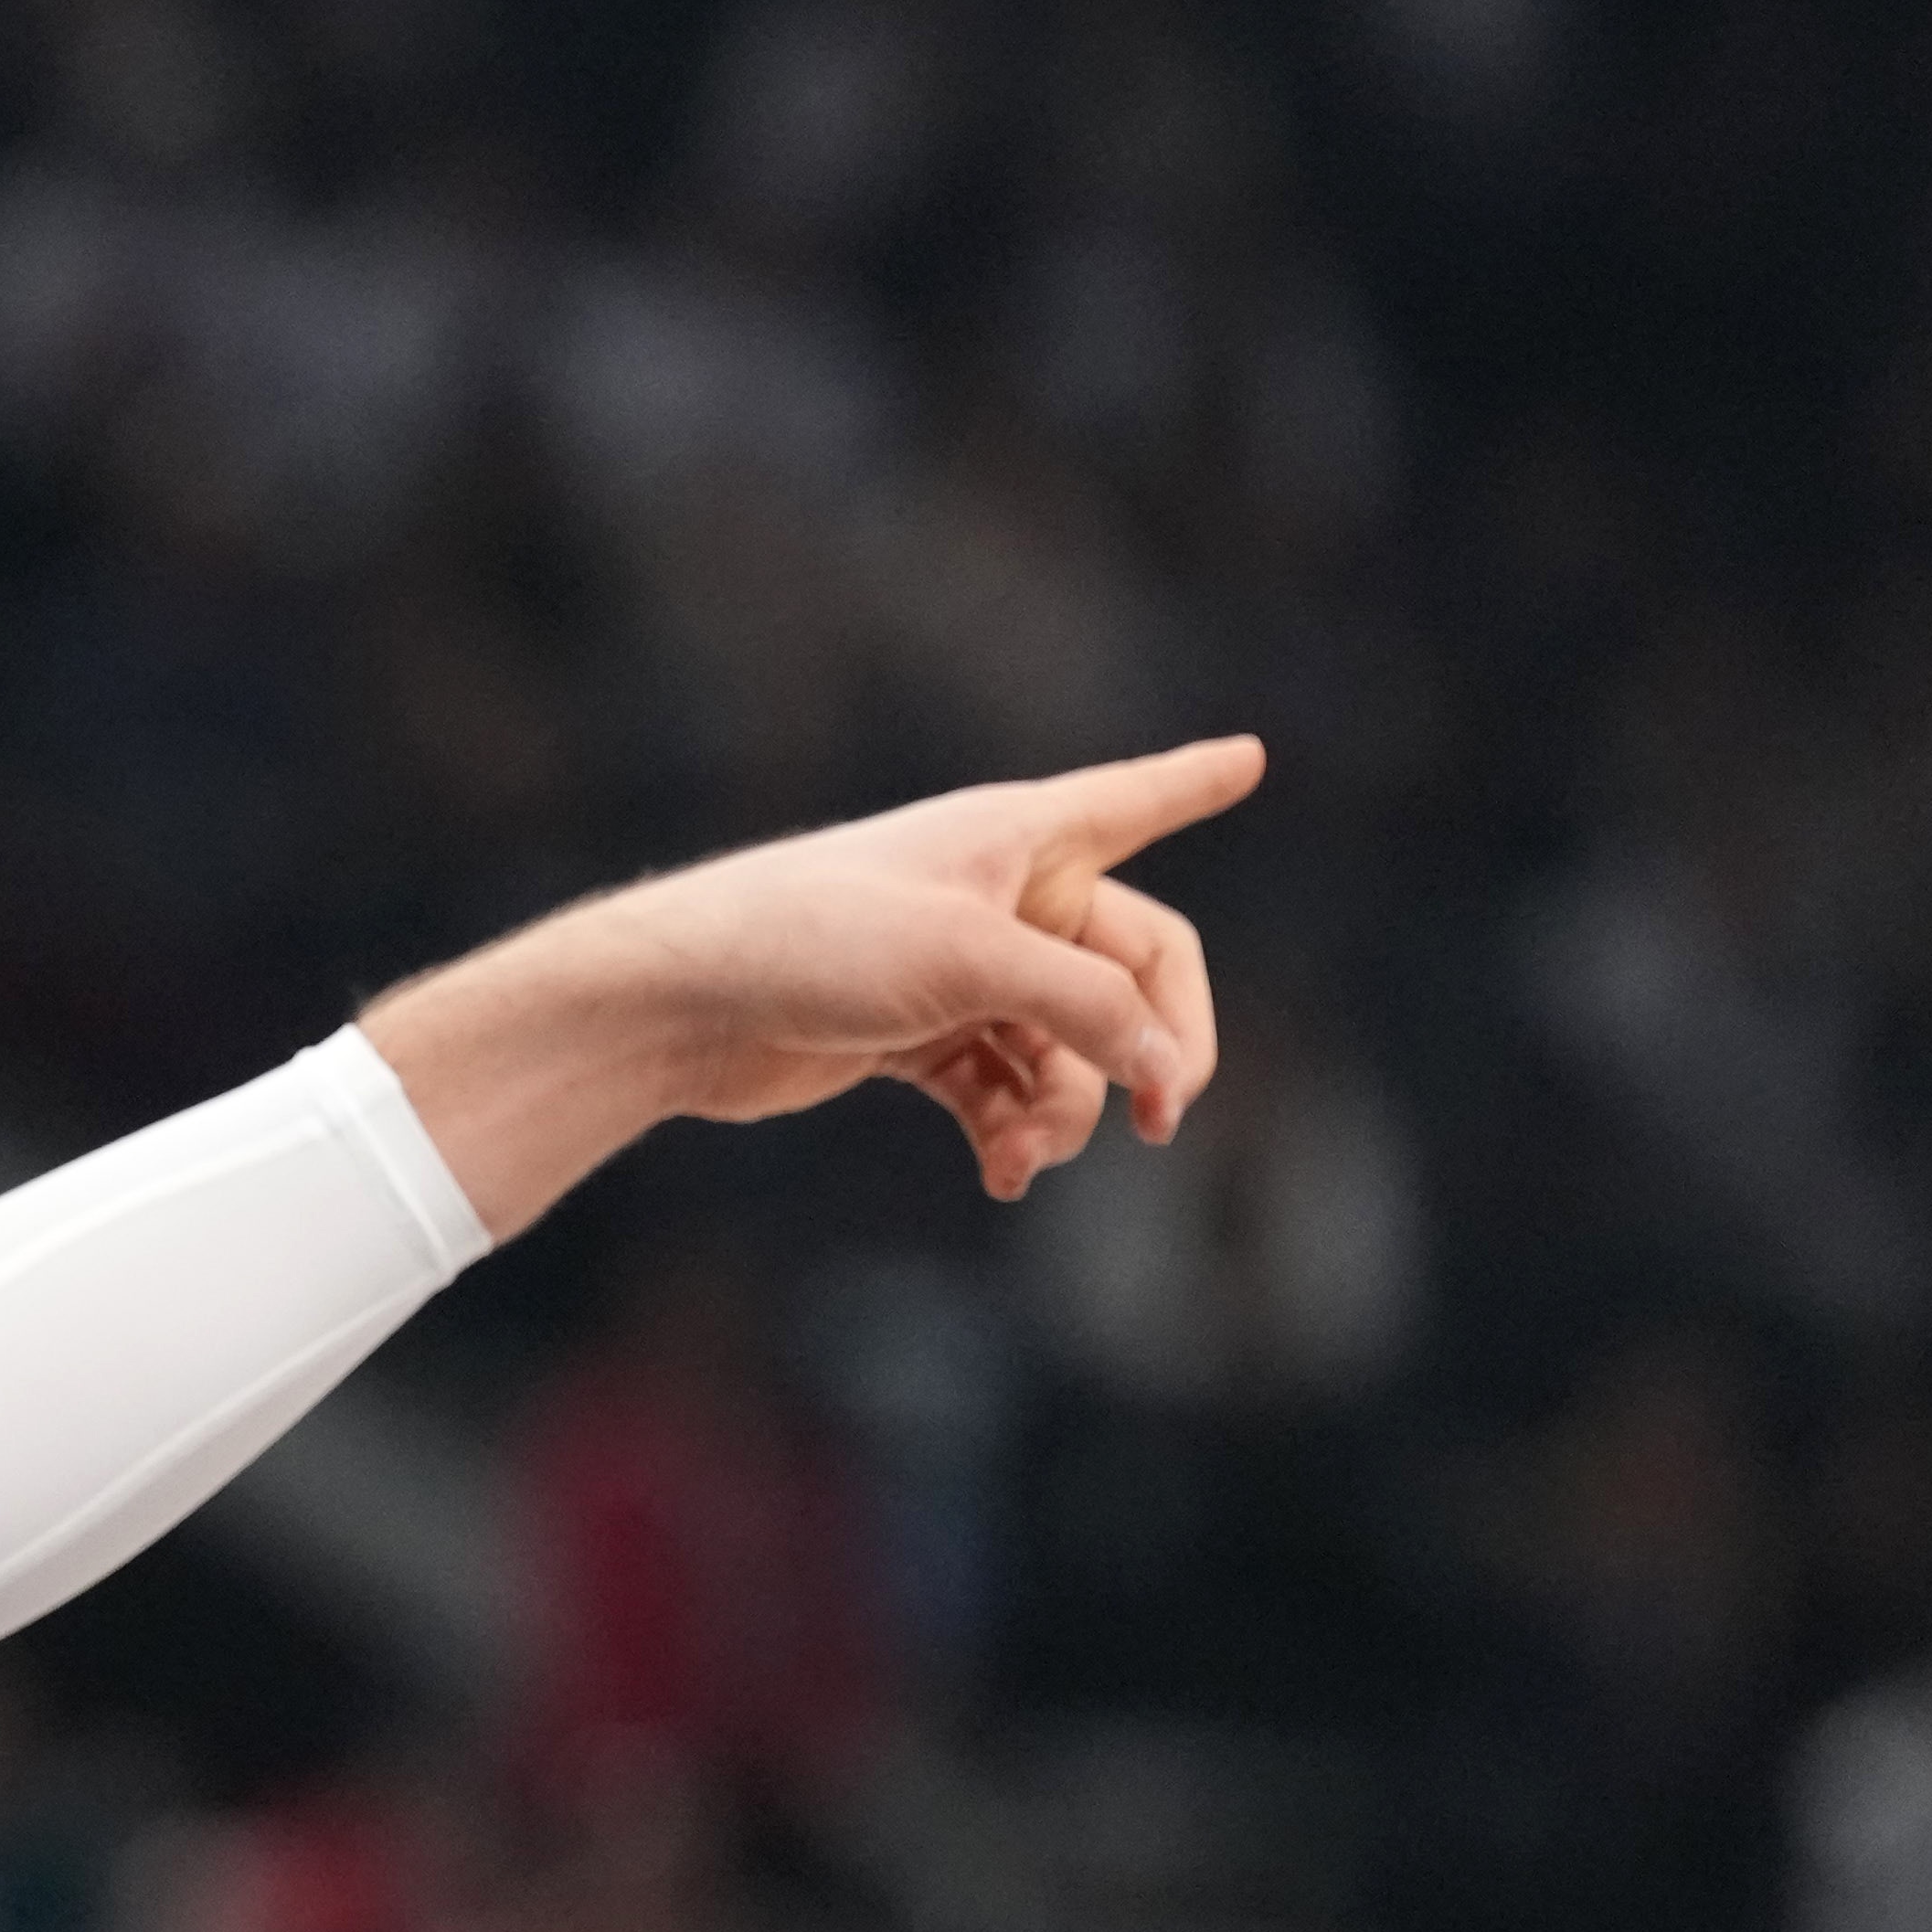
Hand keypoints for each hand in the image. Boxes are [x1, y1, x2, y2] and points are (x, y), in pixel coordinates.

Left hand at [368, 733, 1260, 1232]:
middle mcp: (1002, 896)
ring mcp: (961, 969)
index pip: (1135, 800)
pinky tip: (1004, 1175)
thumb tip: (1163, 1070)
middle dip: (1148, 1049)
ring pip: (1067, 1046)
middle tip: (1160, 1121)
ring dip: (1066, 1109)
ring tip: (1026, 1158)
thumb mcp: (971, 962)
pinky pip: (1003, 1086)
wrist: (682, 1004)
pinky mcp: (915, 1035)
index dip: (1193, 782)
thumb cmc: (817, 940)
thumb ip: (1085, 1008)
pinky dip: (1013, 1129)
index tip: (1249, 756)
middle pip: (1130, 972)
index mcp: (1022, 836)